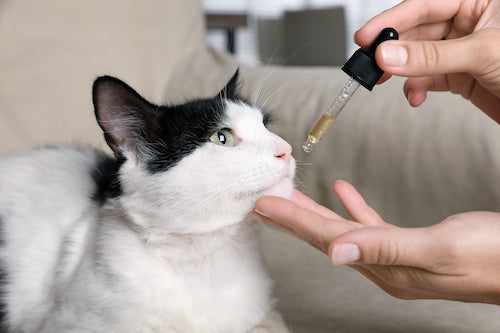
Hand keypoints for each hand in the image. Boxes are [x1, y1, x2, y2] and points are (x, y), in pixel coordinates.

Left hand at [255, 180, 499, 304]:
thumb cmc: (493, 256)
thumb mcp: (440, 247)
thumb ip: (386, 248)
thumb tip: (335, 253)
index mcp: (387, 266)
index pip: (326, 238)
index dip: (291, 220)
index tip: (262, 205)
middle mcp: (385, 264)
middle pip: (326, 235)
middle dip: (292, 217)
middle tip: (264, 201)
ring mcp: (396, 256)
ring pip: (343, 229)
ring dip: (316, 211)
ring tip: (291, 197)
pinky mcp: (410, 244)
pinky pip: (371, 224)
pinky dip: (354, 207)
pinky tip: (342, 191)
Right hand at [355, 0, 499, 122]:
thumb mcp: (482, 53)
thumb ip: (432, 55)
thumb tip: (390, 55)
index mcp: (479, 1)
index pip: (426, 4)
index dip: (393, 19)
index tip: (367, 36)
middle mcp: (469, 23)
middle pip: (418, 31)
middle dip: (393, 48)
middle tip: (369, 61)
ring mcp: (462, 51)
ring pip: (419, 57)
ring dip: (401, 71)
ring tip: (385, 80)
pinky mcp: (459, 76)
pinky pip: (427, 78)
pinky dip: (416, 88)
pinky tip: (414, 95)